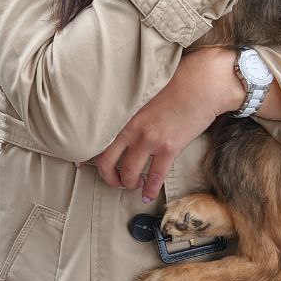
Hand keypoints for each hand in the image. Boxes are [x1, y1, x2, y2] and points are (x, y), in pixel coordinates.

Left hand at [92, 49, 242, 201]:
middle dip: (108, 176)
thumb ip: (129, 110)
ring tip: (133, 185)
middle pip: (106, 161)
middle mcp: (130, 128)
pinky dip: (149, 189)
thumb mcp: (143, 96)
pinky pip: (155, 176)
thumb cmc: (174, 85)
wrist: (200, 85)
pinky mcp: (168, 148)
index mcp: (122, 114)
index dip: (86, 155)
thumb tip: (121, 124)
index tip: (80, 164)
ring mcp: (149, 139)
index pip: (97, 137)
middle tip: (114, 181)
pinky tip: (147, 196)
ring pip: (128, 172)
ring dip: (129, 183)